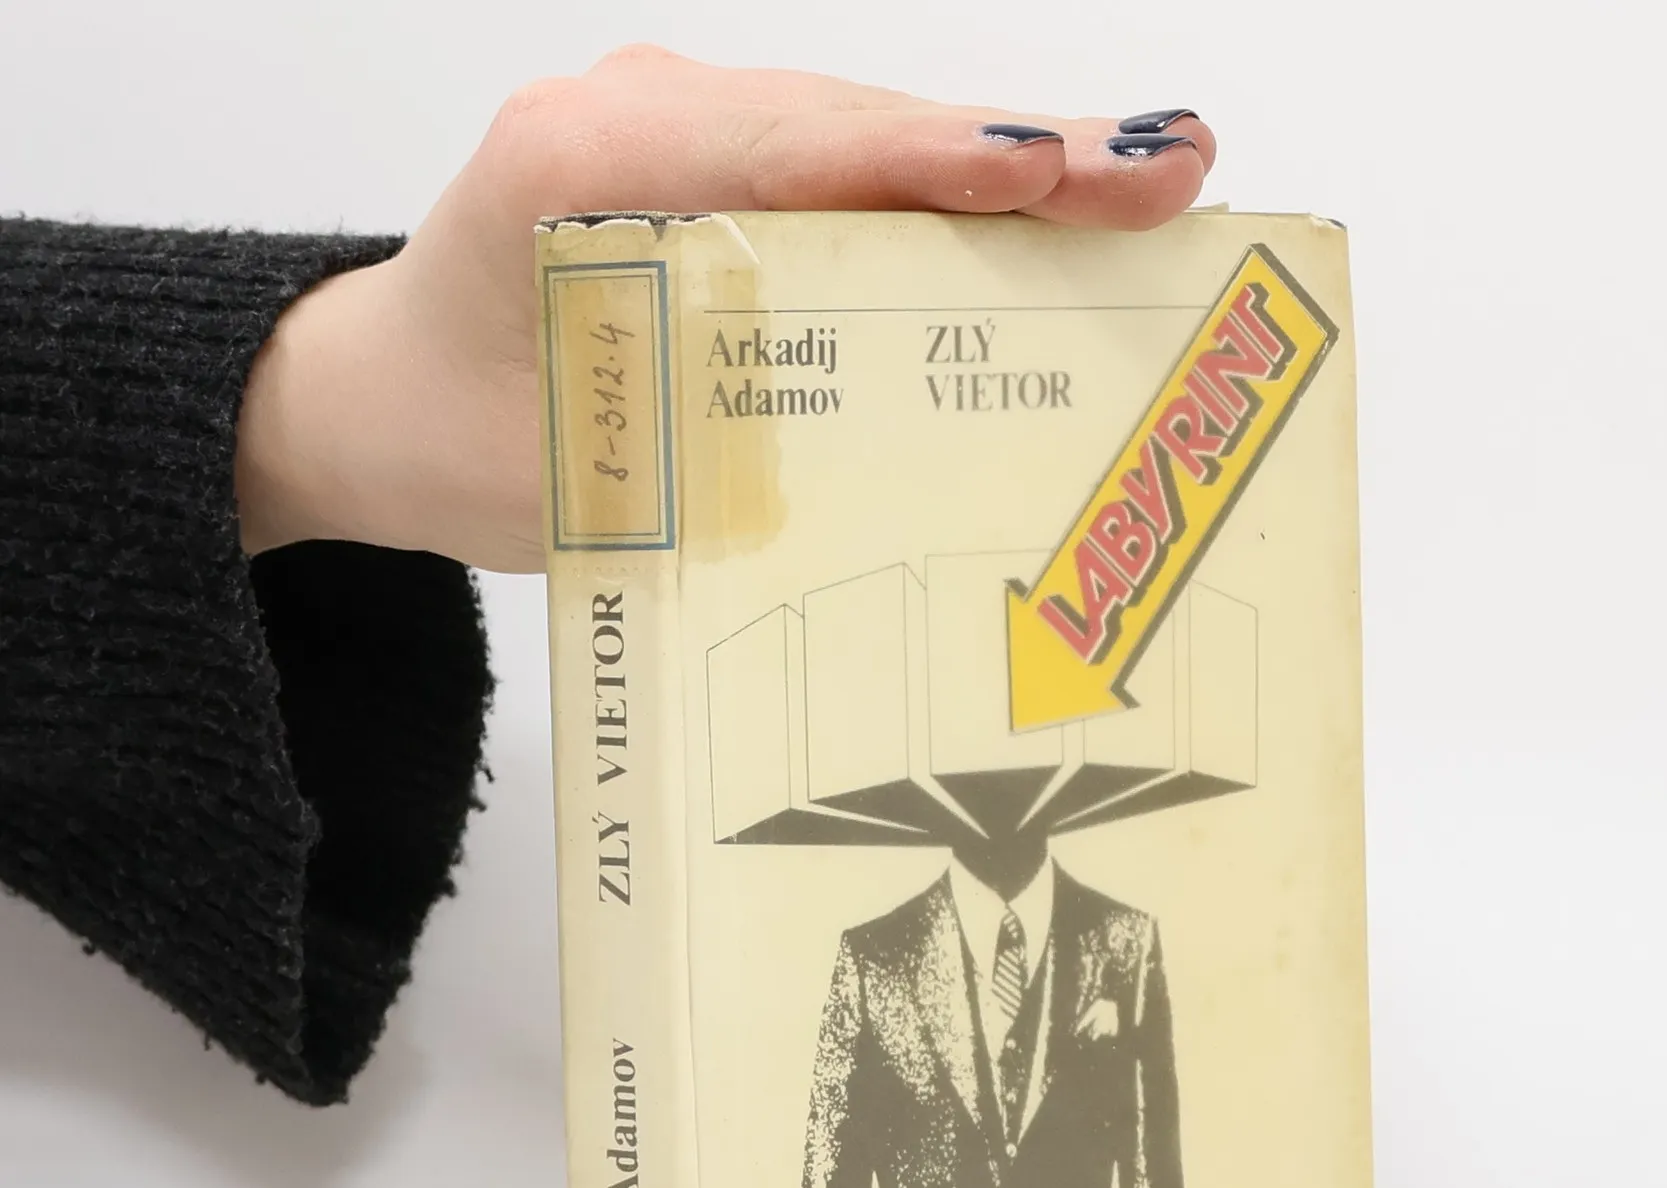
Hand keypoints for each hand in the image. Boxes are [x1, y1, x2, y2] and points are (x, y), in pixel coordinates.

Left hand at [236, 48, 1216, 572]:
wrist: (381, 391)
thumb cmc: (456, 435)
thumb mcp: (573, 480)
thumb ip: (703, 460)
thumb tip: (874, 476)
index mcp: (579, 170)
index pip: (785, 152)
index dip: (928, 164)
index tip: (1046, 171)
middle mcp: (636, 114)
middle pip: (856, 122)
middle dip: (1020, 151)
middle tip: (1170, 170)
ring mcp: (681, 124)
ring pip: (869, 132)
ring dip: (1010, 163)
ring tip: (1149, 183)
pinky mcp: (717, 159)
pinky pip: (849, 163)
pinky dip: (951, 193)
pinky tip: (1056, 208)